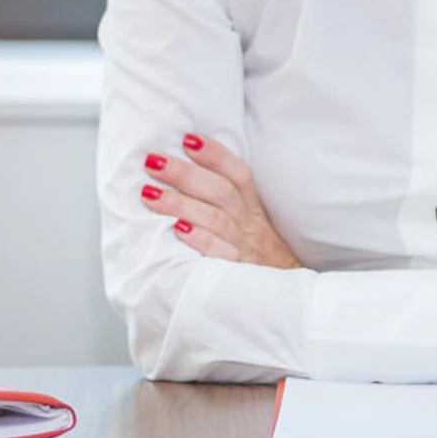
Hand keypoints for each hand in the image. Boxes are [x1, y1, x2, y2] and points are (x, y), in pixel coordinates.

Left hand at [138, 133, 300, 268]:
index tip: (188, 139)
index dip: (216, 155)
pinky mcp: (238, 272)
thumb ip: (225, 204)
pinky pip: (220, 254)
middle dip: (185, 174)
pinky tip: (177, 230)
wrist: (286, 298)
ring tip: (150, 194)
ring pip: (216, 219)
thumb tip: (183, 176)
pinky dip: (200, 240)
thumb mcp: (250, 226)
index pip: (239, 175)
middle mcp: (250, 225)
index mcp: (253, 210)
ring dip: (181, 204)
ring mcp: (244, 248)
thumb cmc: (256, 257)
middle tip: (154, 161)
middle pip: (221, 192)